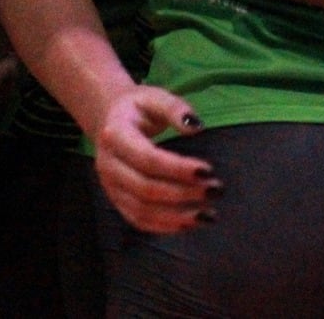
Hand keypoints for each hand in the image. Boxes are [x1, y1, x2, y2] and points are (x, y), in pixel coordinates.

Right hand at [93, 84, 217, 233]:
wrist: (110, 119)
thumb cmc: (138, 107)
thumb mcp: (155, 96)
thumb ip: (175, 108)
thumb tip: (197, 127)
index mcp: (115, 135)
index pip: (148, 158)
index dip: (178, 169)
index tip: (208, 170)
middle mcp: (108, 164)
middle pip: (145, 188)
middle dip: (183, 194)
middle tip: (215, 190)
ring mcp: (110, 186)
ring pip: (141, 211)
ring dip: (176, 217)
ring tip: (209, 214)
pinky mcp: (116, 200)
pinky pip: (138, 220)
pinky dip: (164, 226)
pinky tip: (189, 223)